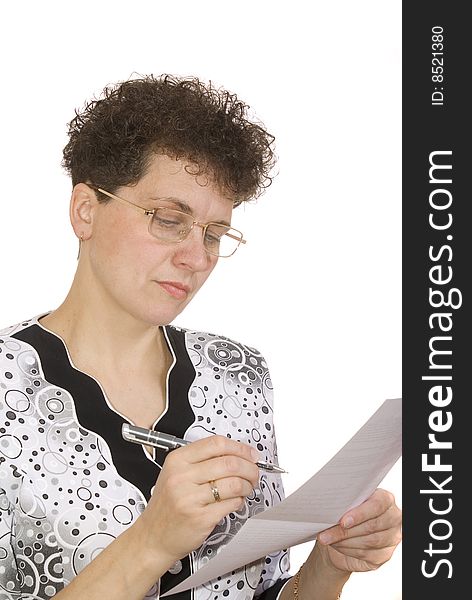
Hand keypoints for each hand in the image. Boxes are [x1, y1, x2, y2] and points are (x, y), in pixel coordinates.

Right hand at [134, 435, 259, 568]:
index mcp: (177, 460)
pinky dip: (240, 501)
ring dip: (248, 485)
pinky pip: (232, 504)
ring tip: (247, 488)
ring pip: (234, 483)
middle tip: (254, 472)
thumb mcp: (175, 473)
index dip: (240, 448)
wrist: (152, 537)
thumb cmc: (167, 505)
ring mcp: (190, 498)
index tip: (250, 454)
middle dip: (250, 467)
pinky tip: (236, 501)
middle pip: (229, 462)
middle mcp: (182, 477)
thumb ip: (202, 460)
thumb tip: (237, 453)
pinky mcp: (200, 518)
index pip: (216, 444)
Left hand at [316, 488, 401, 573]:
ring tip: (328, 539)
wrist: (344, 533)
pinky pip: (366, 554)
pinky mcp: (385, 554)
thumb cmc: (346, 513)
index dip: (360, 514)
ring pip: (369, 542)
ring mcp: (391, 537)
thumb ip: (344, 503)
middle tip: (326, 534)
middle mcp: (393, 518)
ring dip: (344, 541)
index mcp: (386, 499)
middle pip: (372, 526)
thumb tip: (330, 509)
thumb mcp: (345, 503)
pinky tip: (337, 545)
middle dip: (345, 531)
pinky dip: (347, 550)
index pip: (377, 505)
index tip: (343, 521)